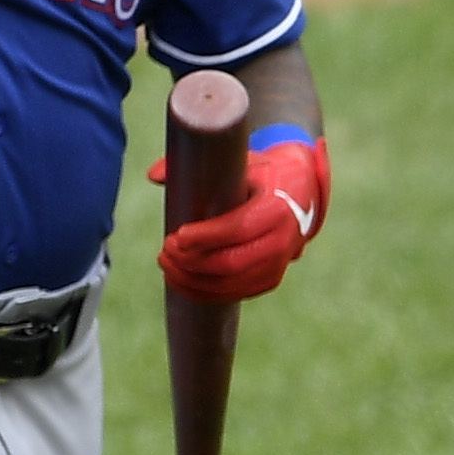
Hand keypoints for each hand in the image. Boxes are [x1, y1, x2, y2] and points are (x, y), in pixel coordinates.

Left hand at [154, 138, 327, 301]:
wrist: (300, 194)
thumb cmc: (262, 175)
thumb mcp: (240, 161)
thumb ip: (196, 163)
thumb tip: (153, 174)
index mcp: (278, 207)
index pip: (238, 229)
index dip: (205, 237)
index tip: (176, 236)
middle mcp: (283, 240)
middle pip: (231, 263)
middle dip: (192, 262)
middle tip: (165, 251)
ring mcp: (279, 264)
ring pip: (230, 284)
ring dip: (192, 279)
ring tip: (166, 263)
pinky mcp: (270, 280)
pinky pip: (234, 293)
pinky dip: (204, 292)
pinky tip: (181, 280)